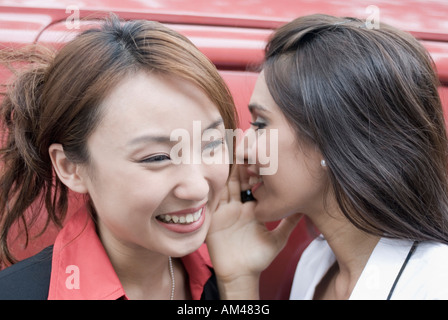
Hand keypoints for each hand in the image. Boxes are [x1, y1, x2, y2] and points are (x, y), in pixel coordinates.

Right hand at [206, 164, 301, 298]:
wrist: (240, 274)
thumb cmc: (258, 258)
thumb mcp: (278, 239)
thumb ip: (289, 224)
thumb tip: (304, 210)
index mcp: (251, 208)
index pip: (252, 185)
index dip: (254, 171)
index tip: (261, 154)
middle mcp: (237, 207)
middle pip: (236, 181)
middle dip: (239, 164)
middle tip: (243, 144)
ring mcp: (224, 211)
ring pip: (224, 186)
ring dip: (226, 170)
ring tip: (229, 152)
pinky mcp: (213, 217)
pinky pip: (212, 199)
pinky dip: (213, 186)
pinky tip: (214, 173)